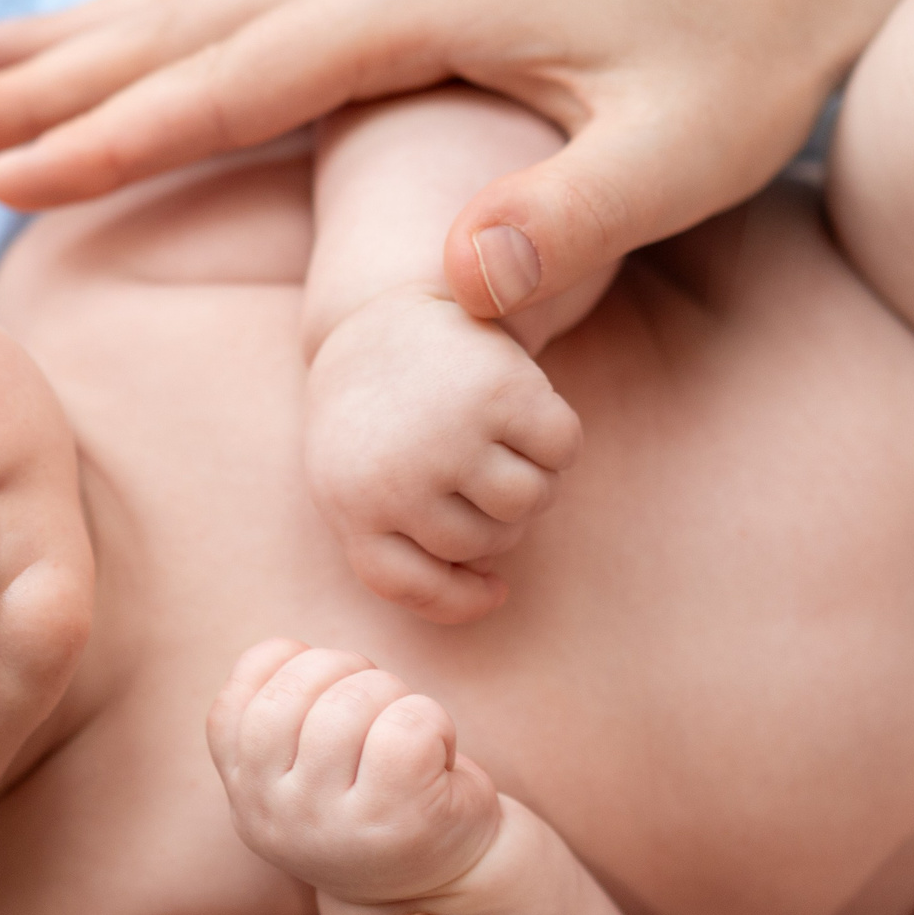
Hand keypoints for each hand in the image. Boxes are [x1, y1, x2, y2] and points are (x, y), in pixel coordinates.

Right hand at [0, 0, 913, 330]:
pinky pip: (246, 7)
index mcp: (427, 4)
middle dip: (46, 80)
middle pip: (181, 27)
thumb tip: (458, 285)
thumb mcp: (687, 155)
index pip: (235, 81)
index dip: (115, 135)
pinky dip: (154, 30)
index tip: (6, 180)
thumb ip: (570, 222)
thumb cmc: (753, 61)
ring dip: (75, 41)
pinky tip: (107, 48)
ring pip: (197, 5)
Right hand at [205, 640, 501, 902]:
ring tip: (408, 727)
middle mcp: (274, 816)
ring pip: (351, 701)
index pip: (235, 700)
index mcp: (245, 795)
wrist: (442, 880)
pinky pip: (407, 725)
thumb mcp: (300, 768)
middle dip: (344, 669)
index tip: (330, 691)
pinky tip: (439, 751)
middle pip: (292, 691)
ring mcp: (331, 824)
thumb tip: (285, 652)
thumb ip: (274, 717)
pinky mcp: (395, 822)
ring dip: (393, 693)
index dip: (289, 669)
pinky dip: (433, 718)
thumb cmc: (372, 797)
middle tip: (377, 699)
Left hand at [307, 287, 578, 621]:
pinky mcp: (499, 388)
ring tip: (505, 447)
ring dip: (533, 482)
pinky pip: (562, 450)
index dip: (460, 600)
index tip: (492, 588)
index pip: (413, 586)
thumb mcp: (358, 485)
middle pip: (485, 543)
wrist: (378, 315)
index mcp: (351, 505)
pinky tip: (530, 415)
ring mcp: (448, 431)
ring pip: (527, 503)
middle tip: (482, 472)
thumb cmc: (375, 421)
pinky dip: (559, 441)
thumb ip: (403, 548)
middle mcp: (396, 475)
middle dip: (498, 520)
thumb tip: (493, 595)